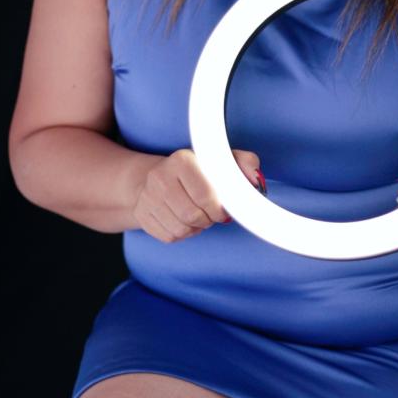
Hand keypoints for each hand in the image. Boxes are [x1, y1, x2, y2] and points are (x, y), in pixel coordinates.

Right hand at [133, 147, 263, 242]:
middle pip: (193, 216)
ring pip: (182, 229)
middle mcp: (160, 177)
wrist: (153, 178)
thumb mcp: (220, 161)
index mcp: (181, 160)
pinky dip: (182, 234)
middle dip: (208, 219)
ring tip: (197, 215)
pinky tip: (182, 220)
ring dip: (196, 228)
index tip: (223, 209)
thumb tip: (255, 179)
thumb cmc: (195, 172)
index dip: (219, 208)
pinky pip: (170, 237)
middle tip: (211, 213)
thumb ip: (243, 164)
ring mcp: (147, 197)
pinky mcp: (142, 215)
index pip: (206, 196)